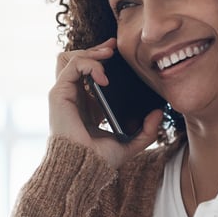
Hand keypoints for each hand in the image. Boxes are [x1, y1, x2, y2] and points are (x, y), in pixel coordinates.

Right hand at [49, 37, 163, 168]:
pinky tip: (104, 76)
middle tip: (114, 48)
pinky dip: (89, 64)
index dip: (102, 59)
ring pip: (70, 57)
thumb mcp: (129, 144)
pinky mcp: (59, 93)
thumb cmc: (100, 161)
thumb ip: (146, 131)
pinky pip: (72, 66)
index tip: (119, 54)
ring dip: (90, 52)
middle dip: (96, 49)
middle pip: (78, 60)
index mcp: (87, 105)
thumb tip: (158, 113)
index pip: (90, 73)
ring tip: (108, 55)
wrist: (84, 169)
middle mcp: (74, 97)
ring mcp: (65, 94)